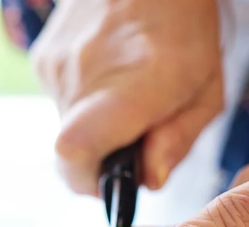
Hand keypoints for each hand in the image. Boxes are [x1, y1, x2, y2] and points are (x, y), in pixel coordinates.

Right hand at [30, 0, 223, 194]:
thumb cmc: (185, 23)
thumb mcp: (206, 88)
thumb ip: (178, 141)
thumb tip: (148, 180)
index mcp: (136, 84)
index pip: (75, 153)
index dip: (88, 181)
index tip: (113, 181)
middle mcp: (86, 75)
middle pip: (74, 150)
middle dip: (103, 153)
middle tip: (134, 128)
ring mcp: (56, 65)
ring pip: (66, 125)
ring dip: (93, 123)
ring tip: (123, 89)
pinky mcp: (42, 58)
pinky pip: (59, 101)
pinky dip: (82, 100)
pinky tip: (106, 70)